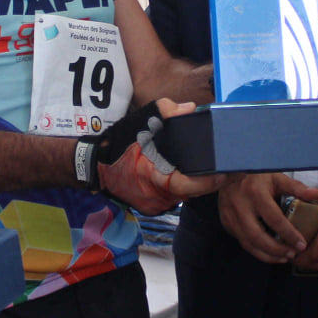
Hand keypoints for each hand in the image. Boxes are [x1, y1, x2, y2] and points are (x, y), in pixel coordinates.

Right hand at [93, 98, 220, 215]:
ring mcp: (153, 205)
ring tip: (202, 167)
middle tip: (219, 166)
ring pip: (183, 196)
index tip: (223, 173)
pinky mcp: (151, 208)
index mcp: (155, 177)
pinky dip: (179, 187)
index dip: (208, 181)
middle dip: (204, 180)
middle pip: (190, 191)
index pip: (188, 185)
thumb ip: (167, 111)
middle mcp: (156, 196)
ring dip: (192, 183)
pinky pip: (172, 198)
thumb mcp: (142, 120)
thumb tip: (190, 109)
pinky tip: (182, 174)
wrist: (94, 166)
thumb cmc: (119, 143)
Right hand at [218, 172, 317, 263]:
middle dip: (276, 250)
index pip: (274, 219)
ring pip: (248, 243)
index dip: (289, 234)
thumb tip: (315, 194)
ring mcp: (230, 216)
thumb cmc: (256, 175)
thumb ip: (296, 187)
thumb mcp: (276, 177)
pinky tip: (270, 253)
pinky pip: (242, 241)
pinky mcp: (226, 223)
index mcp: (255, 192)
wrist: (229, 172)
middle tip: (292, 254)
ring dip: (267, 254)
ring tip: (284, 257)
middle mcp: (240, 206)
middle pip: (257, 236)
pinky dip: (257, 250)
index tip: (301, 244)